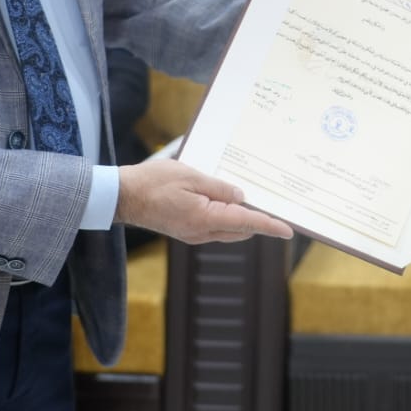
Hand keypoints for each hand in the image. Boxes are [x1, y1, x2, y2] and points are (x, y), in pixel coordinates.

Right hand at [115, 160, 293, 244]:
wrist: (123, 197)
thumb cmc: (152, 182)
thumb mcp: (190, 176)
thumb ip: (219, 188)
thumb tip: (241, 197)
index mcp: (204, 218)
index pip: (246, 222)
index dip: (269, 226)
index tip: (288, 231)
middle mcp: (201, 232)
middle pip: (240, 230)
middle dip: (259, 222)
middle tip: (275, 208)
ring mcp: (193, 234)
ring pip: (228, 230)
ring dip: (243, 220)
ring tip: (255, 203)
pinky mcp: (186, 231)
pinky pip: (215, 228)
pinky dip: (227, 218)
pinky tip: (228, 203)